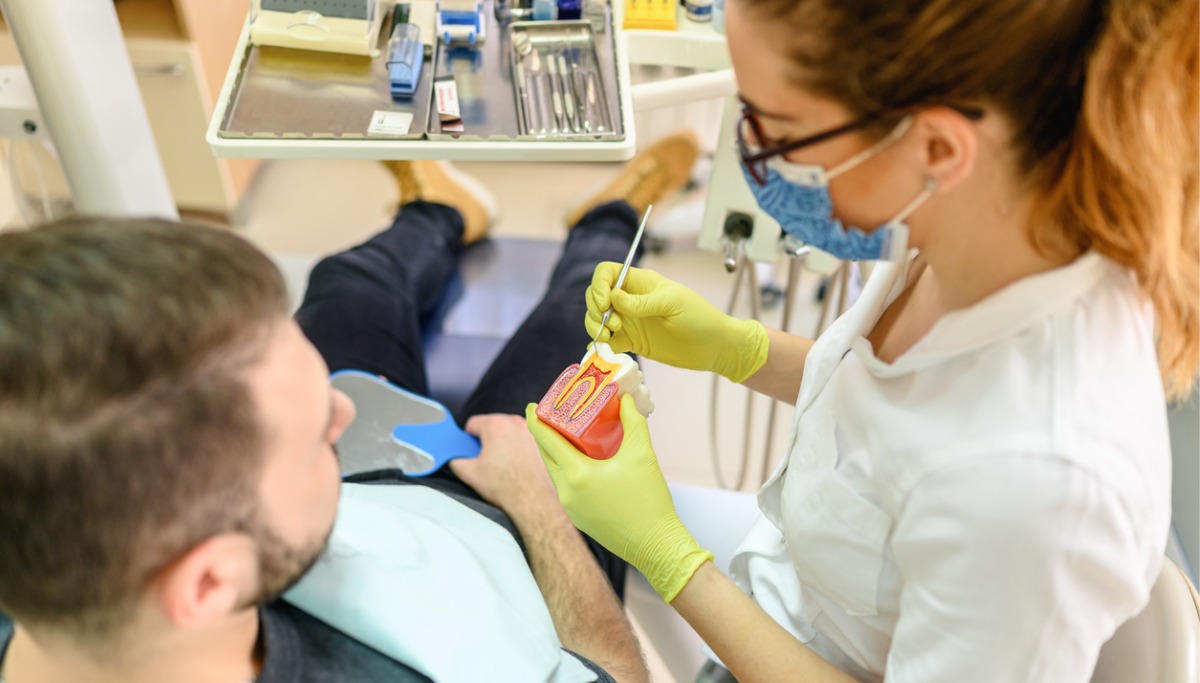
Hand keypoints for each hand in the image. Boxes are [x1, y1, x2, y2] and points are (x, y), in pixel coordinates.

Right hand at [450, 414, 562, 520]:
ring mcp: (529, 430)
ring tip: (502, 463)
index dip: (467, 439)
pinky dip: (515, 445)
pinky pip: (520, 437)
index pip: (472, 424)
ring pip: (506, 430)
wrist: (533, 499)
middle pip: (490, 424)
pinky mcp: (540, 440)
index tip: (470, 451)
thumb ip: (455, 459)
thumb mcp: (469, 473)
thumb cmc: (507, 487)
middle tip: (485, 459)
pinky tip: (515, 463)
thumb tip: (454, 456)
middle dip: (485, 439)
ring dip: (501, 442)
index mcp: (496, 425)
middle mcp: (515, 422)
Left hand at [526, 396, 711, 601]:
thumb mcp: (642, 453)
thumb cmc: (649, 500)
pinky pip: (565, 489)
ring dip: (555, 454)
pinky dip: (567, 472)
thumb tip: (625, 398)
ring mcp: (570, 508)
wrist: (656, 545)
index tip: (533, 405)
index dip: (536, 420)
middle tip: (549, 416)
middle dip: (544, 435)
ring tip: (565, 437)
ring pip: (555, 473)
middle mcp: (566, 492)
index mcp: (576, 474)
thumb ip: (632, 420)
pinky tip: (580, 464)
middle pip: (546, 456)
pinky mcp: (579, 519)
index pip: (546, 440)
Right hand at [585, 263, 769, 382]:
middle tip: (614, 323)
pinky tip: (606, 349)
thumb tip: (613, 298)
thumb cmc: (700, 318)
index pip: (608, 273)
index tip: (605, 304)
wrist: (715, 347)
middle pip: (597, 295)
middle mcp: (631, 300)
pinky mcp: (632, 341)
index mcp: (641, 283)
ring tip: (610, 336)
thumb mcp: (673, 304)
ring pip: (598, 317)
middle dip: (595, 308)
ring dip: (595, 326)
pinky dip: (601, 344)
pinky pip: (607, 340)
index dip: (599, 285)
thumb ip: (642, 302)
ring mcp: (630, 321)